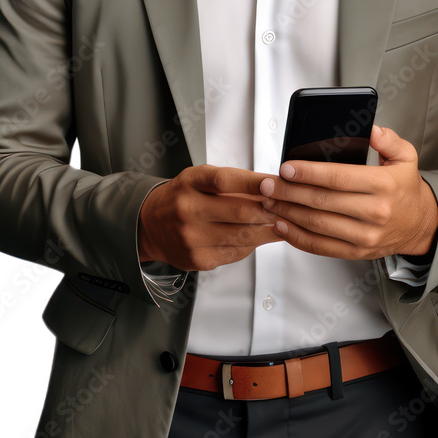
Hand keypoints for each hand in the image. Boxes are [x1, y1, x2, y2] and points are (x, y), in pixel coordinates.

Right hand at [137, 164, 281, 271]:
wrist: (150, 225)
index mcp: (190, 183)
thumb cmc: (182, 196)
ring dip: (267, 230)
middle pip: (239, 211)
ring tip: (281, 224)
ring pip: (242, 236)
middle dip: (269, 210)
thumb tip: (269, 188)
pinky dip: (252, 245)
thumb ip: (231, 182)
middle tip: (287, 207)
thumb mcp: (199, 178)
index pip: (225, 180)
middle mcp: (188, 209)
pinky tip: (259, 237)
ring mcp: (192, 238)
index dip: (253, 183)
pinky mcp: (198, 259)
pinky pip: (235, 253)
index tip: (274, 184)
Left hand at [258, 125, 437, 259]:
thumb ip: (387, 139)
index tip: (286, 167)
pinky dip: (297, 237)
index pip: (338, 177)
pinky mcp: (357, 252)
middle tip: (267, 184)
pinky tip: (282, 224)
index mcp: (383, 186)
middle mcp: (374, 213)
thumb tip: (369, 129)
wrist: (421, 225)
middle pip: (322, 201)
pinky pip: (321, 247)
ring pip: (317, 225)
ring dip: (288, 212)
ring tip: (269, 201)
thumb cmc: (406, 188)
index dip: (309, 173)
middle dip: (289, 192)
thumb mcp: (406, 156)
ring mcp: (365, 236)